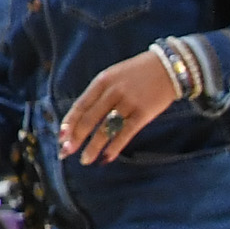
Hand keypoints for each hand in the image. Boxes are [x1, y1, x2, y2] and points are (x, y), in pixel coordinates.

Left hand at [59, 48, 181, 163]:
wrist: (169, 68)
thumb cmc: (137, 73)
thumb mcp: (113, 76)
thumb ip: (99, 93)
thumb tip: (83, 115)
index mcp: (101, 82)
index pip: (80, 105)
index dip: (69, 122)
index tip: (60, 136)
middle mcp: (112, 92)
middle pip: (90, 119)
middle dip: (76, 137)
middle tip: (65, 152)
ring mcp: (128, 103)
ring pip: (106, 129)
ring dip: (93, 146)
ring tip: (85, 160)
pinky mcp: (144, 114)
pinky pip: (126, 133)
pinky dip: (115, 147)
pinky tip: (107, 157)